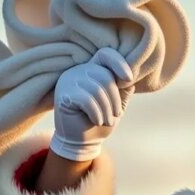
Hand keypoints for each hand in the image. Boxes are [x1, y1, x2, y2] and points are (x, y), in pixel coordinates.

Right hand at [50, 47, 134, 161]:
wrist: (82, 140)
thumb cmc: (101, 120)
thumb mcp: (118, 104)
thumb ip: (124, 89)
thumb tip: (132, 77)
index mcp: (93, 69)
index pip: (105, 54)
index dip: (119, 63)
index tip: (129, 79)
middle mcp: (78, 71)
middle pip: (105, 75)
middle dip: (115, 99)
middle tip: (116, 114)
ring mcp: (68, 81)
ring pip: (97, 89)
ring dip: (107, 109)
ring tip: (107, 120)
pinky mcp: (62, 95)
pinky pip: (87, 100)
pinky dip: (97, 113)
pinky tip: (97, 121)